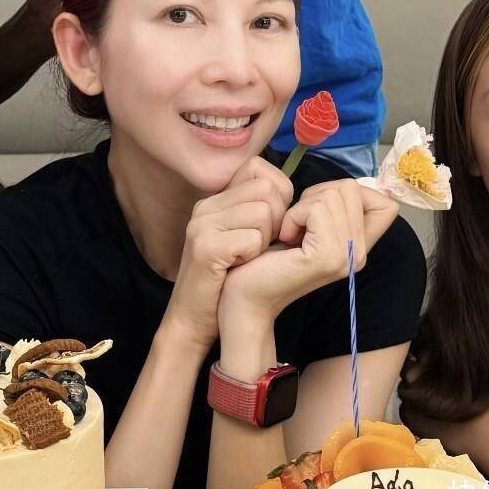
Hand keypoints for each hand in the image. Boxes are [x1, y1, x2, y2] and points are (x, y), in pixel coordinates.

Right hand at [162, 157, 293, 354]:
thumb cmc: (227, 281)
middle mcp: (207, 205)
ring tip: (247, 260)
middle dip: (276, 221)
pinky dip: (253, 257)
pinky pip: (252, 239)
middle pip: (267, 190)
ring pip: (263, 213)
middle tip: (260, 248)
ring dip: (265, 242)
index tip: (272, 227)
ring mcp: (203, 224)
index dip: (279, 197)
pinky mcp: (206, 247)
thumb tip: (295, 197)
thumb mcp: (241, 237)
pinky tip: (237, 268)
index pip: (260, 168)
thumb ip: (258, 211)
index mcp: (215, 199)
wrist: (193, 321)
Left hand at [218, 179, 398, 325]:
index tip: (322, 209)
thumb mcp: (310, 228)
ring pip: (332, 195)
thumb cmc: (270, 256)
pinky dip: (294, 216)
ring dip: (302, 207)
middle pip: (351, 188)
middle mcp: (360, 254)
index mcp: (360, 247)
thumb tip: (350, 187)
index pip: (387, 205)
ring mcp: (346, 257)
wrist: (246, 295)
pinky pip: (316, 209)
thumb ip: (335, 211)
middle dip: (317, 195)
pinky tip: (285, 238)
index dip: (355, 193)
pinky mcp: (326, 257)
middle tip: (298, 223)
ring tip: (290, 232)